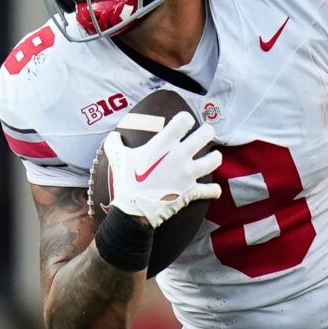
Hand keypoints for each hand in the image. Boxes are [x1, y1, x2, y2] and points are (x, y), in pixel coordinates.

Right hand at [99, 111, 221, 228]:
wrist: (134, 209)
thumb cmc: (126, 181)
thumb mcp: (117, 157)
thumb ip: (115, 143)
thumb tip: (113, 136)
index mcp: (165, 143)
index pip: (184, 120)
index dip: (185, 119)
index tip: (183, 123)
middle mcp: (181, 155)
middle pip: (206, 134)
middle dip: (207, 132)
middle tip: (205, 134)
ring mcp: (188, 174)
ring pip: (214, 160)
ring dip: (215, 157)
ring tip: (213, 157)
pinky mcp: (192, 191)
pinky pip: (211, 190)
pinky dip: (213, 190)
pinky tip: (213, 189)